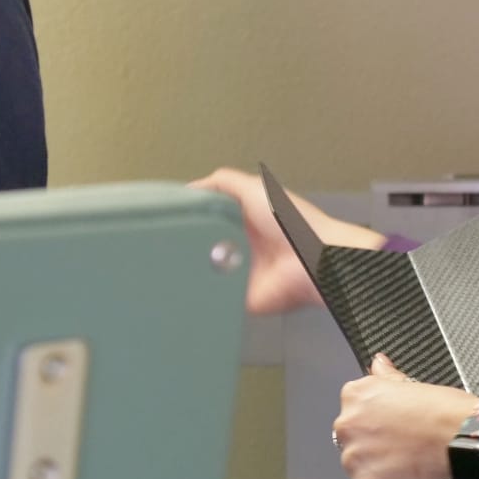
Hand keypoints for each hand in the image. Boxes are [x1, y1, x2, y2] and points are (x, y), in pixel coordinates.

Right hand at [189, 168, 385, 314]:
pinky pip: (212, 296)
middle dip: (184, 242)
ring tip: (177, 259)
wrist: (311, 262)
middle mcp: (238, 246)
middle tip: (170, 239)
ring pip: (200, 270)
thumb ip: (223, 182)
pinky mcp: (238, 296)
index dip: (187, 217)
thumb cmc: (296, 224)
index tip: (167, 216)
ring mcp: (237, 272)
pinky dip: (202, 291)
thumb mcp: (254, 187)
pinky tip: (193, 282)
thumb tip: (191, 188)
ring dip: (190, 266)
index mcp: (241, 220)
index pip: (204, 218)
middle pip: (198, 244)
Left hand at [334, 354, 478, 478]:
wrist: (469, 446)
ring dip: (379, 472)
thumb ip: (387, 377)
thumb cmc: (449, 416)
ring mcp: (354, 461)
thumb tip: (378, 363)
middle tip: (406, 451)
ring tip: (411, 469)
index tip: (397, 430)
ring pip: (361, 470)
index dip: (380, 424)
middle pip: (355, 442)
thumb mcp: (416, 385)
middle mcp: (347, 426)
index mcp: (357, 397)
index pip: (356, 413)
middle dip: (375, 448)